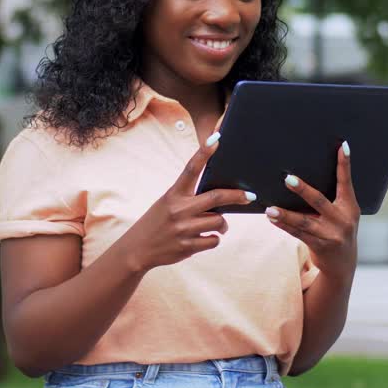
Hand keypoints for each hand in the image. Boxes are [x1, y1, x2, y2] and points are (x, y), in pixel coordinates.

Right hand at [116, 133, 255, 273]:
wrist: (138, 249)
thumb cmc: (157, 221)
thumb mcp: (168, 203)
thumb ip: (189, 198)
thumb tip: (220, 199)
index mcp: (174, 194)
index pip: (191, 169)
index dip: (204, 152)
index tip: (216, 138)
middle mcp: (179, 209)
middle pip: (216, 198)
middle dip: (237, 196)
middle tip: (250, 196)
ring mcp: (183, 229)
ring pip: (218, 221)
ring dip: (222, 224)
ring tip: (217, 225)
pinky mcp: (187, 246)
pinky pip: (213, 240)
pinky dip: (213, 239)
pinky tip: (204, 238)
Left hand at [266, 142, 359, 275]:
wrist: (342, 266)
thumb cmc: (337, 231)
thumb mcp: (342, 214)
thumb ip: (331, 199)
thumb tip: (302, 178)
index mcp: (350, 207)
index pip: (346, 182)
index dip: (344, 164)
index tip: (341, 146)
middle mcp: (343, 220)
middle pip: (319, 201)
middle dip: (303, 190)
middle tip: (288, 178)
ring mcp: (331, 235)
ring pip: (304, 222)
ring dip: (284, 214)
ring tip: (269, 208)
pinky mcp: (320, 246)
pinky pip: (298, 234)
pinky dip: (283, 225)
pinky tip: (272, 219)